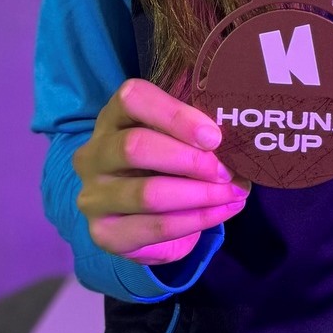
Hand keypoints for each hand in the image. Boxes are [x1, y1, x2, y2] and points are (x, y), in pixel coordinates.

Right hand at [74, 80, 246, 268]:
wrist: (136, 216)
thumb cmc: (164, 165)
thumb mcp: (175, 140)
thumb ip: (196, 136)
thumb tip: (238, 148)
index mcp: (112, 118)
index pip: (132, 99)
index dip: (175, 115)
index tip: (213, 137)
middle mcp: (93, 154)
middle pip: (136, 147)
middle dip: (190, 160)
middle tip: (226, 172)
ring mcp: (94, 196)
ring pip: (147, 193)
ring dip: (199, 195)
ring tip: (233, 194)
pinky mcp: (104, 233)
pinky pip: (155, 227)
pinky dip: (196, 220)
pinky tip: (220, 212)